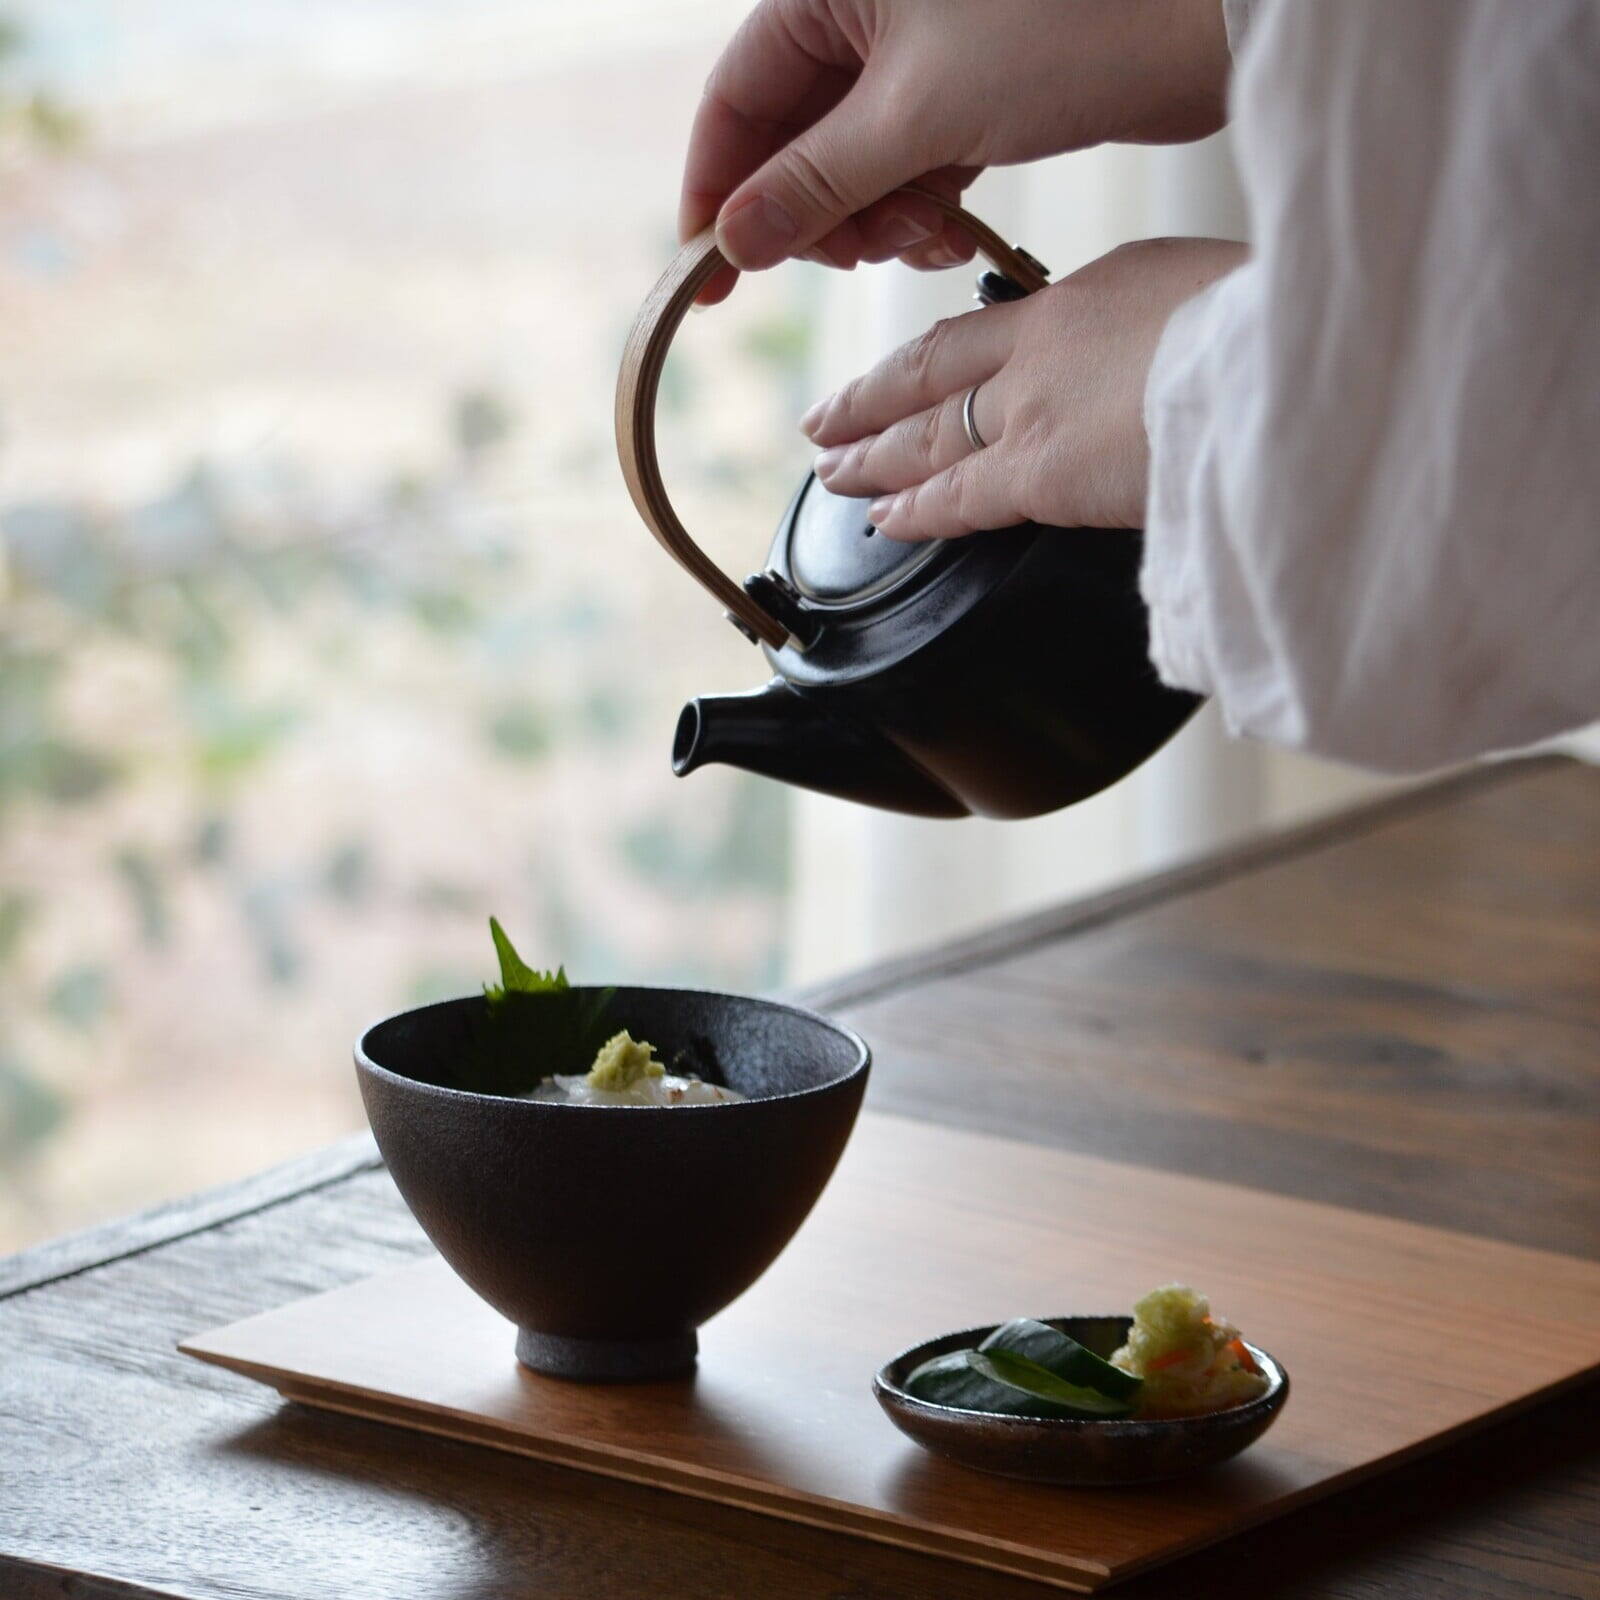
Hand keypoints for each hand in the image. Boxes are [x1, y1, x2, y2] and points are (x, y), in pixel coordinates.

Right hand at [682, 0, 1230, 302]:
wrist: (1198, 25)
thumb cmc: (1065, 30)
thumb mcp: (916, 117)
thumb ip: (815, 182)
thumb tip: (734, 239)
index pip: (737, 95)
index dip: (717, 190)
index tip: (707, 273)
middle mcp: (866, 8)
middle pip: (791, 138)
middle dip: (813, 212)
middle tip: (848, 258)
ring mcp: (918, 50)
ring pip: (850, 163)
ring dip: (870, 220)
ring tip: (917, 234)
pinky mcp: (966, 89)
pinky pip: (905, 166)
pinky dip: (915, 208)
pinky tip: (943, 230)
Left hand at [803, 236, 1245, 537]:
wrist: (1286, 360)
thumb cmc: (1283, 329)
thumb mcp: (1220, 297)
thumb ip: (1170, 333)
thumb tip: (1174, 363)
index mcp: (1093, 293)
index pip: (989, 329)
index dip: (935, 355)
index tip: (902, 371)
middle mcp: (1045, 343)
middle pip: (933, 373)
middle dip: (873, 400)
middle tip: (826, 422)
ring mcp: (1034, 408)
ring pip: (928, 435)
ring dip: (874, 457)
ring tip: (833, 472)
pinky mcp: (1038, 470)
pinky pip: (956, 496)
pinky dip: (913, 509)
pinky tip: (881, 521)